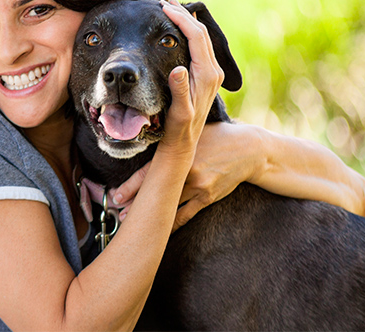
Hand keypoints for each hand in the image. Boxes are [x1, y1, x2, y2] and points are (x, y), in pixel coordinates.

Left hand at [112, 123, 260, 228]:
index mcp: (178, 153)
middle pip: (155, 191)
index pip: (148, 172)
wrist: (249, 149)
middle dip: (135, 204)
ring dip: (151, 216)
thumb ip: (172, 138)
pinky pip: (185, 216)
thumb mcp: (193, 131)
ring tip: (133, 224)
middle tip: (118, 214)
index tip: (115, 195)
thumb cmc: (217, 136)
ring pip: (168, 206)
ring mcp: (198, 187)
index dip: (130, 186)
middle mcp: (186, 171)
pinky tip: (160, 231)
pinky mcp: (208, 198)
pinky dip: (171, 224)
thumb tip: (148, 132)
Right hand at [157, 0, 223, 155]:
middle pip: (201, 32)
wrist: (185, 142)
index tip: (164, 8)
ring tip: (170, 10)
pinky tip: (176, 30)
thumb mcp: (179, 111)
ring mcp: (211, 72)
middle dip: (183, 15)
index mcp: (207, 74)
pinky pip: (199, 46)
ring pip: (201, 37)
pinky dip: (187, 33)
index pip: (196, 36)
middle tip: (164, 2)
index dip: (181, 19)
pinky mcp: (206, 75)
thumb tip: (178, 69)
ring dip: (186, 22)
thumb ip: (180, 89)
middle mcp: (213, 70)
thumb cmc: (178, 128)